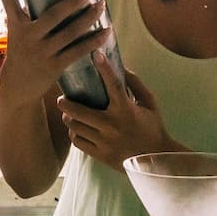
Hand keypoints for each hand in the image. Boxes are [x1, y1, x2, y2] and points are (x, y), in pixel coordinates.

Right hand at [0, 0, 109, 104]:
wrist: (19, 86)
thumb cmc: (21, 51)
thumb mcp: (18, 31)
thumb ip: (29, 13)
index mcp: (15, 24)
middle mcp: (27, 37)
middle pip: (53, 14)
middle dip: (73, 1)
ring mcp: (42, 52)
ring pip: (71, 32)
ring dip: (89, 17)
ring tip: (101, 4)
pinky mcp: (55, 66)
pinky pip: (79, 51)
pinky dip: (94, 40)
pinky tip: (107, 31)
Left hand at [58, 60, 175, 170]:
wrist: (155, 160)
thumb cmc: (152, 128)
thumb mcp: (149, 103)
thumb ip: (135, 84)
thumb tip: (121, 67)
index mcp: (126, 110)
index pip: (113, 84)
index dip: (104, 68)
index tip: (95, 54)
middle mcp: (112, 125)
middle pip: (79, 111)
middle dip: (65, 103)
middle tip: (62, 99)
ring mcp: (105, 141)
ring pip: (75, 127)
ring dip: (69, 118)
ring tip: (68, 114)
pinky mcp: (101, 154)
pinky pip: (78, 142)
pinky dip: (75, 134)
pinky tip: (77, 130)